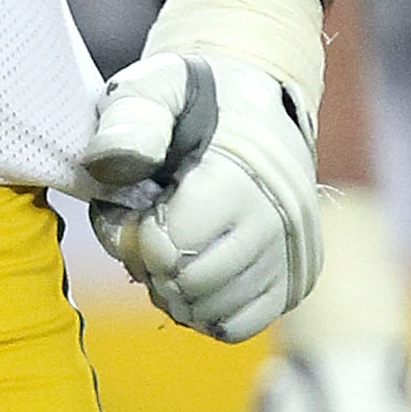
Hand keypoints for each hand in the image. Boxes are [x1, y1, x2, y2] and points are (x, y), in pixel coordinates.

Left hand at [86, 0, 325, 342]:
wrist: (257, 110)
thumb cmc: (196, 101)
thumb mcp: (158, 85)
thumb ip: (132, 116)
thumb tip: (115, 164)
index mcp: (241, 178)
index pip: (172, 247)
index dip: (137, 236)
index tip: (138, 210)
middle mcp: (278, 222)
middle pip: (191, 285)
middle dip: (154, 266)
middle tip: (149, 234)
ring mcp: (291, 256)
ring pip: (213, 312)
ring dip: (176, 292)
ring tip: (171, 253)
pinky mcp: (295, 282)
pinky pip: (238, 326)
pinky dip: (206, 312)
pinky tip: (194, 277)